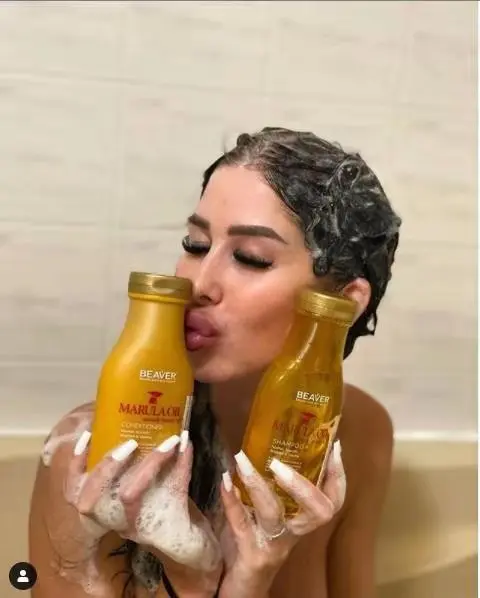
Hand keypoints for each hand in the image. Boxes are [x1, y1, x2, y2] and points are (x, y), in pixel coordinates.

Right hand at [66, 431, 222, 596]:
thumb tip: (141, 420)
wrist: (187, 538)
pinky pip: (171, 492)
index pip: (75, 492)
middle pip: (92, 500)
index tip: (86, 435)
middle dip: (106, 466)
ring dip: (151, 462)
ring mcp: (137, 526)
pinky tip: (187, 446)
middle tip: (130, 442)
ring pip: (131, 495)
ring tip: (168, 440)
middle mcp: (114, 521)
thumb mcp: (141, 484)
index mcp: (105, 509)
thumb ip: (135, 461)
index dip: (75, 465)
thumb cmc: (158, 505)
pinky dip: (182, 466)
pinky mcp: (164, 526)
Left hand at [218, 441, 345, 597]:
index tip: (334, 448)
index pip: (333, 501)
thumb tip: (280, 446)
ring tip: (242, 459)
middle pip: (317, 512)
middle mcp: (294, 533)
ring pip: (273, 514)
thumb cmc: (257, 542)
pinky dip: (231, 500)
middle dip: (303, 484)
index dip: (338, 477)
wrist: (242, 588)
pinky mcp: (250, 553)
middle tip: (280, 462)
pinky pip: (241, 524)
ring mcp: (273, 544)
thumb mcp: (273, 516)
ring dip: (257, 485)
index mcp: (302, 521)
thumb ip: (280, 489)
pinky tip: (225, 480)